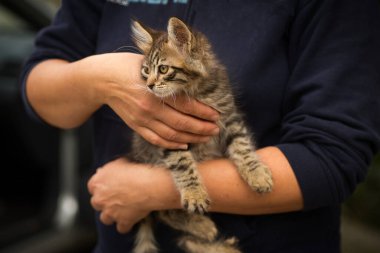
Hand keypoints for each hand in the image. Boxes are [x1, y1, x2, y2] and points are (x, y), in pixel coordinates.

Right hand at [82, 53, 218, 148]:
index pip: (185, 104)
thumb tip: (194, 79)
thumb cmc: (127, 66)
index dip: (203, 112)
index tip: (216, 115)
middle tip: (216, 129)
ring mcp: (141, 120)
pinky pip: (156, 140)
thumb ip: (169, 74)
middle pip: (181, 123)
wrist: (101, 79)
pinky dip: (171, 145)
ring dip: (191, 138)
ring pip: (171, 135)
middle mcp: (148, 108)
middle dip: (202, 128)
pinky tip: (184, 145)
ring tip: (206, 137)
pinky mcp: (136, 126)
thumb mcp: (149, 63)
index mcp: (154, 90)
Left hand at [87, 158, 150, 232]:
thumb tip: (105, 170)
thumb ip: (109, 169)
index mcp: (97, 183)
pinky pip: (121, 228)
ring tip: (122, 211)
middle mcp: (100, 198)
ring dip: (112, 216)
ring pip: (105, 219)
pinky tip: (131, 220)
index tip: (108, 187)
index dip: (101, 187)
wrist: (148, 184)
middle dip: (105, 202)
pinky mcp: (122, 221)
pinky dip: (126, 225)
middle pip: (97, 204)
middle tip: (116, 198)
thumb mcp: (120, 162)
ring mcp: (110, 212)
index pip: (92, 187)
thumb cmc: (136, 171)